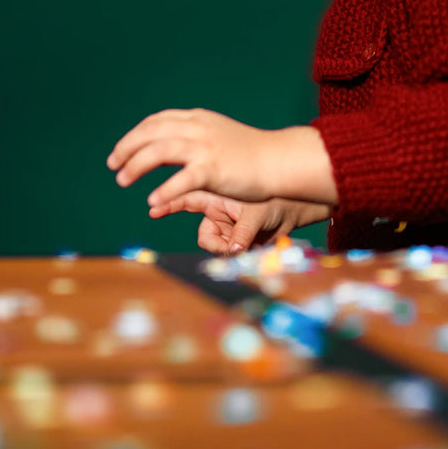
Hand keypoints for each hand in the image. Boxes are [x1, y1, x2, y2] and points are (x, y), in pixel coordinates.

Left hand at [107, 107, 273, 206]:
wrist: (277, 159)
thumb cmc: (249, 153)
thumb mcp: (217, 136)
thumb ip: (193, 138)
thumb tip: (167, 147)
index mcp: (198, 119)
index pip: (156, 121)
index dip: (134, 135)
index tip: (120, 151)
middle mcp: (198, 128)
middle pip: (150, 133)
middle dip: (126, 148)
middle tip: (113, 166)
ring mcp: (205, 147)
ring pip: (158, 152)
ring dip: (135, 166)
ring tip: (123, 181)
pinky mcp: (212, 168)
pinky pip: (180, 179)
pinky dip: (163, 190)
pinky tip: (152, 202)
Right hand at [150, 191, 312, 254]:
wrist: (294, 210)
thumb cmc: (274, 201)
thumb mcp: (257, 213)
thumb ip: (243, 232)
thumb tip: (234, 251)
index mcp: (217, 194)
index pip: (187, 197)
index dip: (169, 203)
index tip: (153, 207)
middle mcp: (217, 211)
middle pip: (204, 235)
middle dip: (216, 243)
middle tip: (230, 246)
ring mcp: (225, 227)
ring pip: (216, 247)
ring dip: (230, 250)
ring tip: (249, 243)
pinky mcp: (235, 240)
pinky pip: (229, 253)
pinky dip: (238, 254)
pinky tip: (252, 247)